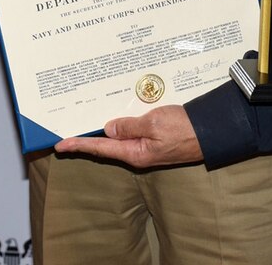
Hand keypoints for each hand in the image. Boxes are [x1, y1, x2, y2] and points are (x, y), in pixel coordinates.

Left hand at [53, 104, 202, 168]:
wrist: (210, 132)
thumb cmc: (185, 129)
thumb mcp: (154, 123)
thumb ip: (129, 126)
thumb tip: (109, 129)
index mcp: (135, 153)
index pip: (100, 148)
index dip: (79, 146)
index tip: (60, 144)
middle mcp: (137, 152)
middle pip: (106, 146)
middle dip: (86, 139)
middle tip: (66, 133)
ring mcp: (145, 147)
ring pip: (117, 138)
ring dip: (101, 131)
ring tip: (82, 124)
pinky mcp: (153, 139)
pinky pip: (130, 132)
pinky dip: (118, 125)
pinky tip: (111, 118)